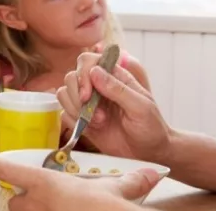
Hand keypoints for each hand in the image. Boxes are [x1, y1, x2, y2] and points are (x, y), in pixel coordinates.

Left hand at [0, 156, 159, 210]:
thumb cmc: (105, 208)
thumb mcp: (116, 191)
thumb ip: (129, 181)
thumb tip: (149, 174)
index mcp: (47, 184)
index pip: (11, 171)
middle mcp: (37, 204)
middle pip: (14, 202)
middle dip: (20, 201)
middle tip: (32, 199)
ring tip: (42, 210)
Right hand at [56, 53, 170, 160]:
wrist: (148, 153)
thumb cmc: (151, 128)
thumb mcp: (141, 107)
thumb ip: (118, 89)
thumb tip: (95, 71)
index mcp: (115, 77)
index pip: (89, 61)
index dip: (83, 74)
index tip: (87, 94)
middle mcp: (99, 87)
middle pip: (71, 77)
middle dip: (77, 95)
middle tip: (92, 112)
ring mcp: (89, 103)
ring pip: (64, 94)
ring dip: (75, 109)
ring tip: (97, 122)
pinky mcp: (82, 120)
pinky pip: (64, 114)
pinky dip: (73, 122)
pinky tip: (90, 129)